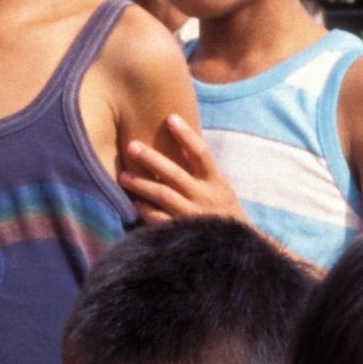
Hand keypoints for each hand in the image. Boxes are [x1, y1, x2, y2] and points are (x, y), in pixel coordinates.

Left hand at [118, 112, 247, 227]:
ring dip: (141, 185)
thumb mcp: (219, 186)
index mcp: (215, 181)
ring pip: (163, 195)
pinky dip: (146, 210)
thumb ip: (200, 169)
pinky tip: (135, 202)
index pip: (200, 153)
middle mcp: (204, 196)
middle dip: (151, 159)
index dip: (186, 135)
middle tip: (131, 146)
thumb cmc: (223, 209)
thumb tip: (178, 141)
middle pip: (174, 173)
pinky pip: (160, 220)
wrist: (239, 245)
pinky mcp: (183, 232)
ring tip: (123, 176)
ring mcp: (193, 215)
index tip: (170, 118)